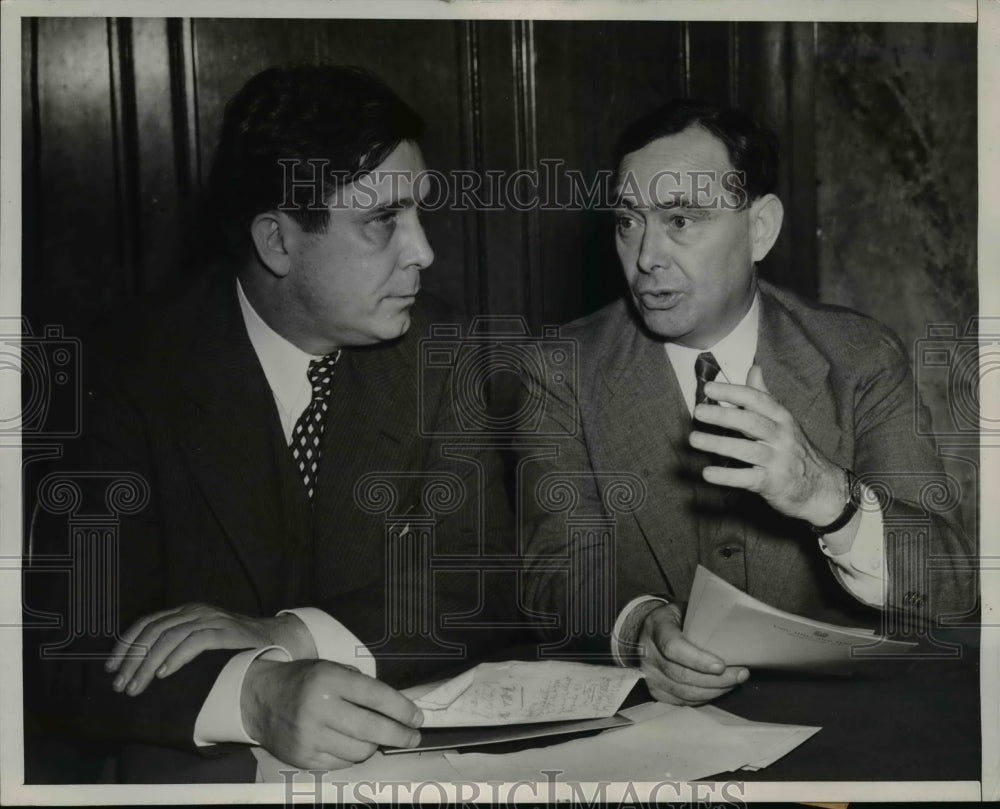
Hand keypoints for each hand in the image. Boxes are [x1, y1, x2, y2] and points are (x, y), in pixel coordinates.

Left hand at [105, 604, 316, 695]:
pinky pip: (193, 642)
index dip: (126, 644)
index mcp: (186, 612)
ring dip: (147, 665)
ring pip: (168, 638)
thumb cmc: (235, 647)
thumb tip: (144, 668)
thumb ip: (179, 645)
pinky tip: (163, 675)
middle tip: (119, 685)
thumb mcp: (202, 639)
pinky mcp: (224, 631)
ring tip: (136, 687)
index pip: (147, 623)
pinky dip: (175, 659)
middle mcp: (195, 611)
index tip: (111, 667)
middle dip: (132, 660)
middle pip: (153, 632)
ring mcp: (210, 619)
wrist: (275, 639)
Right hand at [242, 658, 421, 769]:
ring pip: (360, 751)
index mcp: (329, 680)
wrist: (259, 698)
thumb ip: (360, 685)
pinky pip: (342, 762)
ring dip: (375, 745)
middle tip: (413, 736)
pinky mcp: (304, 758)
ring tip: (376, 737)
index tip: (417, 718)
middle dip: (400, 734)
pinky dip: (353, 755)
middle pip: (373, 729)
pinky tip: (352, 744)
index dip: (402, 709)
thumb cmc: (303, 680)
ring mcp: (311, 737)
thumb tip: (396, 709)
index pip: (377, 696)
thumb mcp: (331, 668)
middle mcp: (320, 709)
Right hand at [637, 603, 747, 705]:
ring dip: (714, 690)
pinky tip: (719, 689)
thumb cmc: (675, 619)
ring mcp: (650, 675)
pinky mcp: (656, 691)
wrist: (649, 629)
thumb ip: (704, 618)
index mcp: (656, 626)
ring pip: (684, 692)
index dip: (697, 660)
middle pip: (681, 675)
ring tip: (735, 682)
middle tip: (740, 674)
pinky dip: (705, 697)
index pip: (673, 647)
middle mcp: (648, 653)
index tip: (721, 665)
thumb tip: (735, 630)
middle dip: (716, 679)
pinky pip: (683, 701)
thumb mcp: (685, 608)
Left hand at [689, 365, 845, 527]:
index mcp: (782, 418)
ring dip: (718, 444)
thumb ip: (764, 396)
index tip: (709, 388)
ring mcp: (778, 460)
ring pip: (746, 450)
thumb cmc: (795, 450)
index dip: (733, 393)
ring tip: (694, 439)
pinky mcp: (773, 483)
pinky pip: (747, 478)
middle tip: (698, 411)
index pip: (757, 400)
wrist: (823, 488)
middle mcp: (782, 437)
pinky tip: (707, 473)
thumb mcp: (784, 421)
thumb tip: (754, 368)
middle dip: (723, 416)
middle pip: (751, 422)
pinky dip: (726, 476)